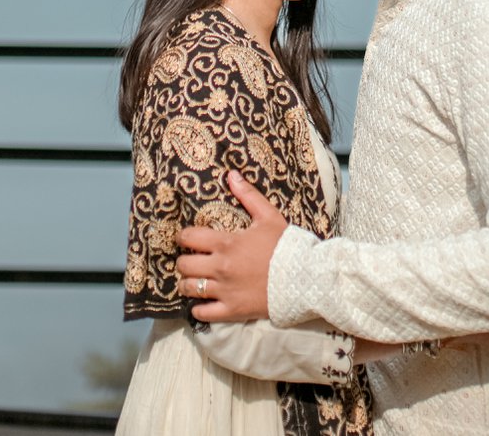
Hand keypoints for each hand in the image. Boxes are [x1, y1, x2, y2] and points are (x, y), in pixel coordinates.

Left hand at [174, 171, 289, 322]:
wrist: (304, 278)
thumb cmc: (286, 246)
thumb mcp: (268, 216)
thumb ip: (248, 195)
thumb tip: (231, 175)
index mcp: (226, 243)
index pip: (188, 238)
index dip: (184, 236)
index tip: (186, 238)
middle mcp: (220, 267)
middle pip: (183, 264)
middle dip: (184, 260)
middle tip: (191, 259)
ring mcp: (224, 290)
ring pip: (188, 288)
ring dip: (188, 283)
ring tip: (194, 280)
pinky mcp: (231, 310)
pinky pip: (202, 313)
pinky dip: (198, 309)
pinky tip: (203, 302)